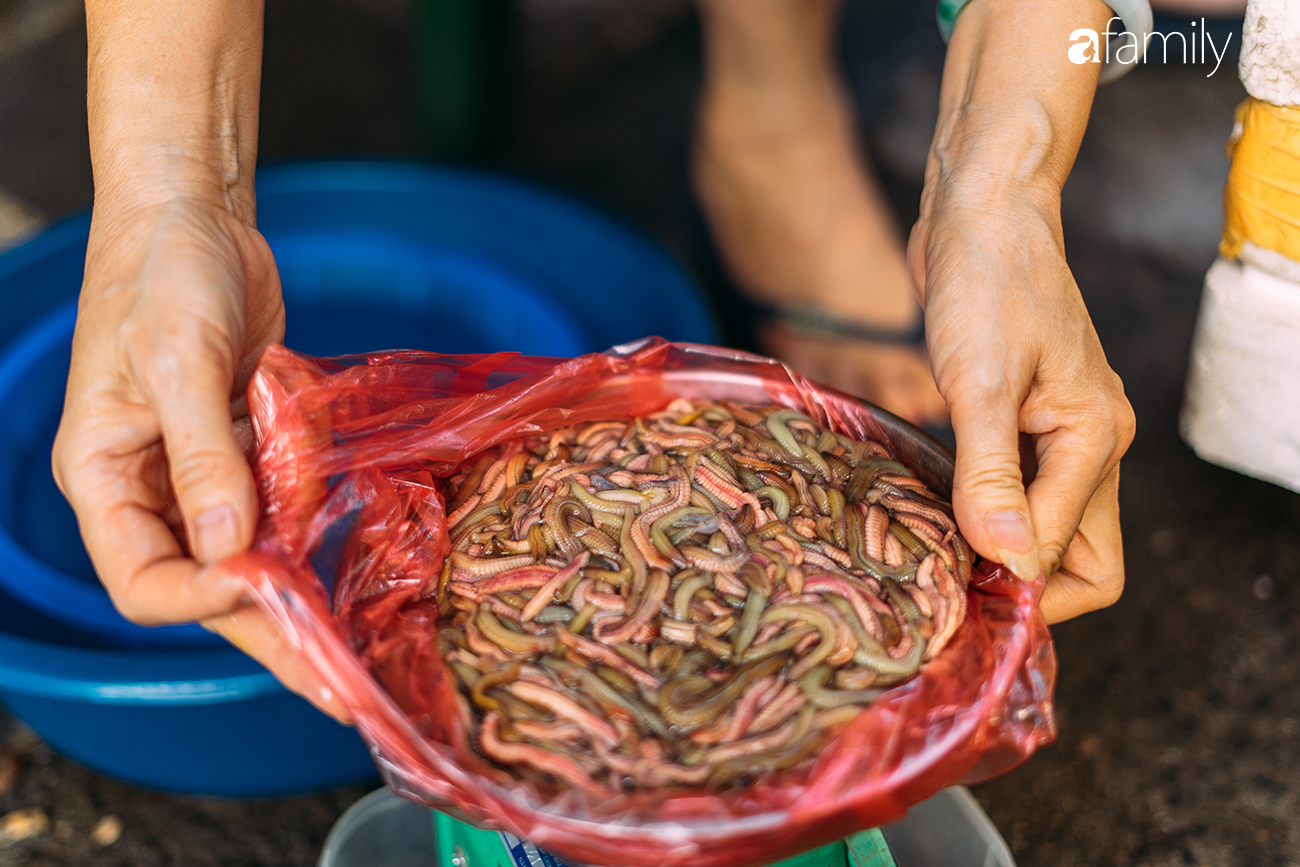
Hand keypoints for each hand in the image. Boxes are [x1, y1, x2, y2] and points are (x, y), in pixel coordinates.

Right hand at [51, 197, 347, 720]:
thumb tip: (227, 548)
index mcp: (108, 477)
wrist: (196, 219)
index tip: (259, 582)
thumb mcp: (175, 360)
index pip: (144, 578)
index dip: (201, 597)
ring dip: (302, 590)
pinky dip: (317, 529)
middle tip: (336, 685)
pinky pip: (285, 504)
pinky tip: (364, 559)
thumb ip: (203, 455)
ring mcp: (208, 470)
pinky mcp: (252, 447)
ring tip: (360, 644)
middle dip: (270, 633)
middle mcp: (156, 488)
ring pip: (253, 553)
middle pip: (209, 584)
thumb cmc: (162, 277)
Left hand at [908, 189, 1132, 623]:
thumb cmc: (987, 280)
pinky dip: (982, 510)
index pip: (1075, 559)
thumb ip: (992, 474)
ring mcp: (1057, 431)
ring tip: (933, 557)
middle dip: (1022, 583)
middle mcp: (1089, 443)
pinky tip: (933, 512)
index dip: (1015, 585)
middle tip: (948, 589)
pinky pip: (1014, 487)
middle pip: (1078, 555)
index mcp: (1095, 439)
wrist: (982, 210)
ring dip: (998, 547)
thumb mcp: (980, 382)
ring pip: (1045, 524)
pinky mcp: (1021, 417)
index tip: (951, 592)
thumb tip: (1009, 560)